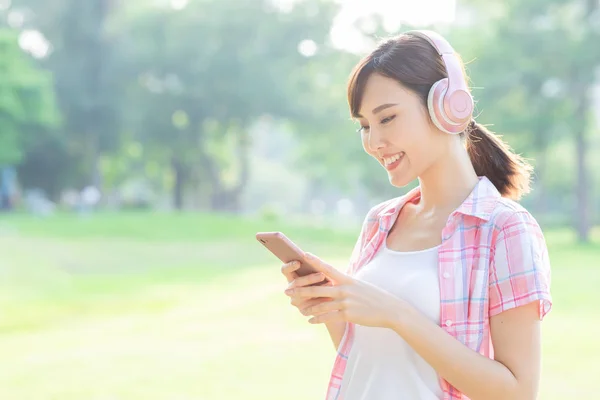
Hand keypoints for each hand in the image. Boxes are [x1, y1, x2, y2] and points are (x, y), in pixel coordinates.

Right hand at [281, 260, 332, 316]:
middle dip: (309, 278)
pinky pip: (310, 306)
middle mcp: (290, 289)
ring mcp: (295, 301)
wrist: (332, 300)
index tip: (299, 262)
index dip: (289, 266)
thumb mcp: (320, 271)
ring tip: (330, 283)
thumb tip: (314, 256)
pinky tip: (330, 297)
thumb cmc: (324, 280)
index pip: (285, 270)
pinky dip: (321, 300)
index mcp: (292, 276)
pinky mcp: (303, 311)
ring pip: (303, 294)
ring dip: (317, 288)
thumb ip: (315, 265)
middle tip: (322, 275)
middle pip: (296, 282)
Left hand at [284, 253, 401, 327]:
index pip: (327, 268)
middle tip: (287, 290)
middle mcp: (344, 289)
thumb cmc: (373, 297)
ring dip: (307, 308)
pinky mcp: (348, 314)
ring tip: (299, 309)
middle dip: (300, 290)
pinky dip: (317, 319)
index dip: (315, 261)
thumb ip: (344, 283)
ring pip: (320, 305)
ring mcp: (346, 302)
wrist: (390, 309)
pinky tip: (310, 320)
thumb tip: (330, 283)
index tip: (303, 254)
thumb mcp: (358, 286)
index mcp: (347, 279)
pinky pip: (328, 317)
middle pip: (318, 288)